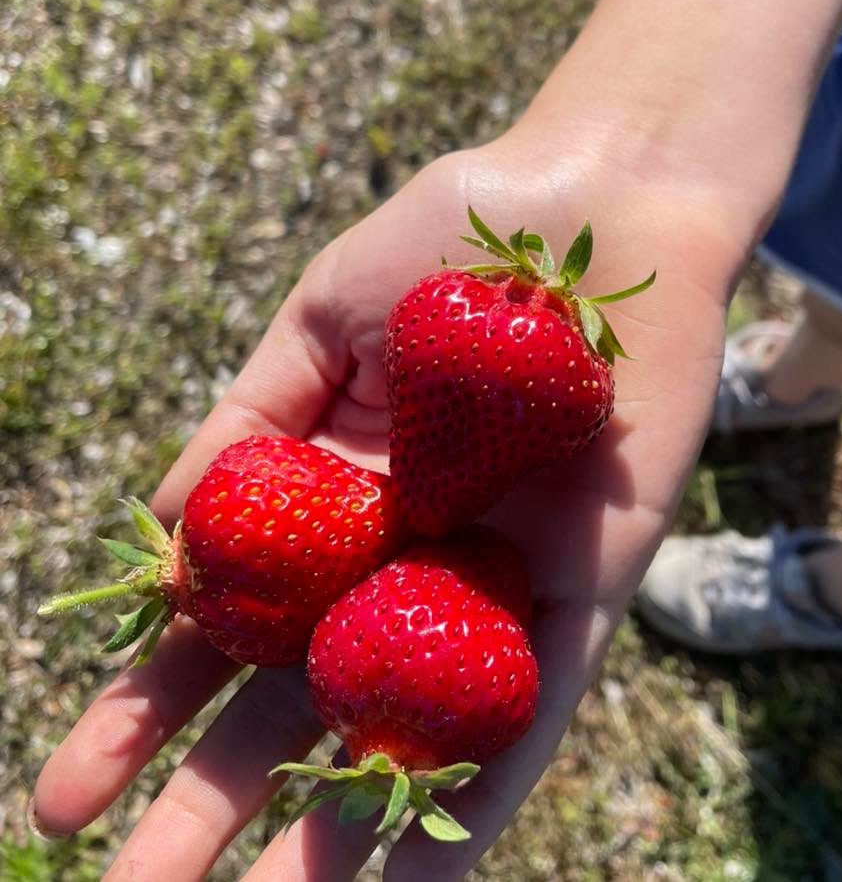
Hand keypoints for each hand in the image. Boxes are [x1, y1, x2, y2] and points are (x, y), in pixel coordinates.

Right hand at [32, 131, 734, 880]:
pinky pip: (536, 700)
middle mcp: (400, 557)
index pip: (222, 629)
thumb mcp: (325, 315)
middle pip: (295, 702)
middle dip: (213, 806)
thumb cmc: (452, 235)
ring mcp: (491, 577)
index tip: (67, 800)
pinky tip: (427, 876)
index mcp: (328, 500)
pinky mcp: (589, 581)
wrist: (600, 202)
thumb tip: (158, 531)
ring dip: (337, 834)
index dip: (145, 713)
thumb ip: (248, 418)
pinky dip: (487, 784)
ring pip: (402, 726)